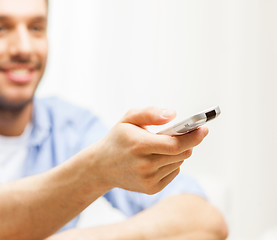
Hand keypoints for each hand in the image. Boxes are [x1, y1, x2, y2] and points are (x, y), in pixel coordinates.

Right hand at [92, 106, 208, 194]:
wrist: (101, 166)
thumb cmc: (118, 139)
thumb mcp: (128, 119)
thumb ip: (150, 113)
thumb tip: (173, 114)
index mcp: (139, 145)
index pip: (175, 144)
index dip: (193, 137)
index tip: (204, 128)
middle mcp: (145, 165)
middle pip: (182, 154)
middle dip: (187, 142)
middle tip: (186, 133)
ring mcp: (148, 179)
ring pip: (179, 162)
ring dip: (177, 153)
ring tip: (161, 146)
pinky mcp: (151, 189)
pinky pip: (173, 172)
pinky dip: (171, 163)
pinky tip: (157, 159)